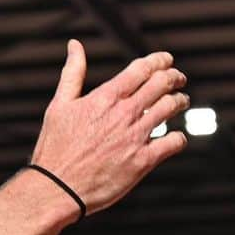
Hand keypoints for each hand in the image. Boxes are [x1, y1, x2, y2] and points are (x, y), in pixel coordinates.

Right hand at [31, 39, 188, 217]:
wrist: (55, 188)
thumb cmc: (54, 150)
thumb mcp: (58, 106)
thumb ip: (72, 73)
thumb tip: (74, 46)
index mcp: (105, 98)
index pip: (143, 68)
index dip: (160, 60)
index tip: (166, 61)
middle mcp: (124, 114)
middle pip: (163, 83)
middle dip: (175, 76)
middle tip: (178, 79)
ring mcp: (135, 137)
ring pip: (172, 107)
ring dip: (180, 101)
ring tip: (180, 102)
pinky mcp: (142, 162)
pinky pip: (174, 142)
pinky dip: (179, 137)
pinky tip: (174, 138)